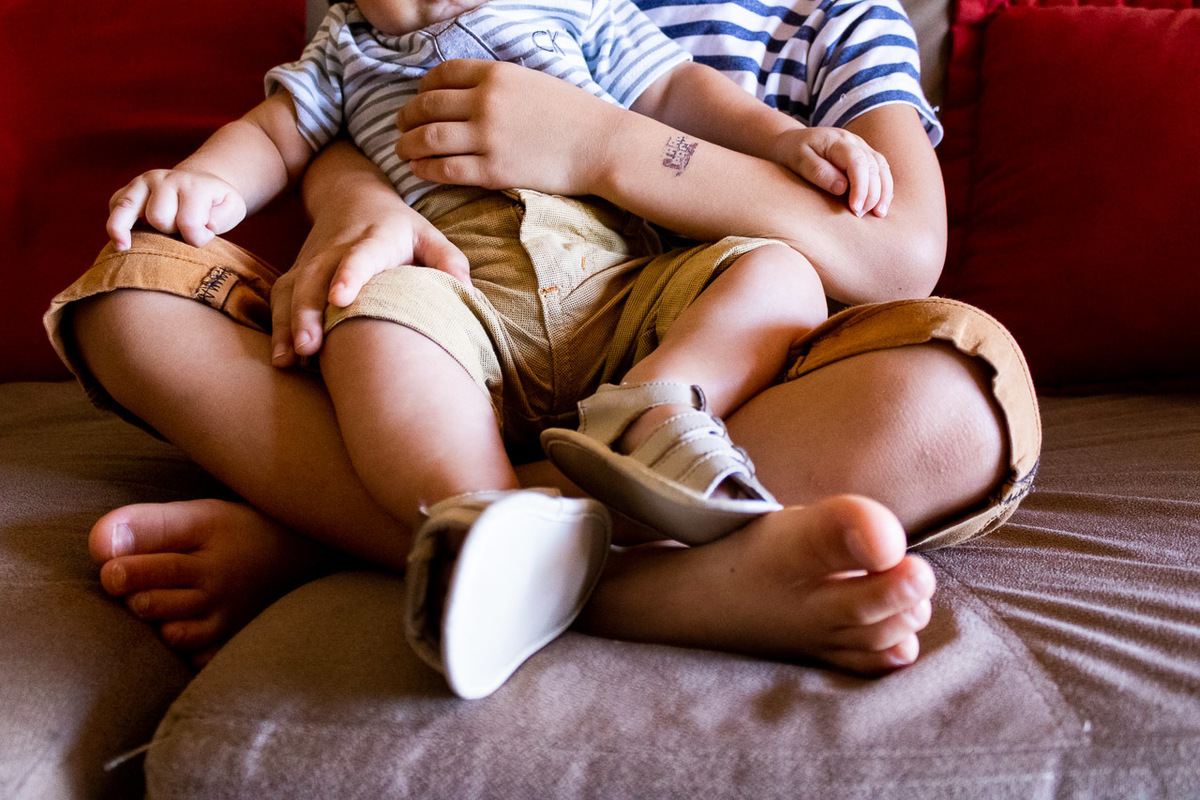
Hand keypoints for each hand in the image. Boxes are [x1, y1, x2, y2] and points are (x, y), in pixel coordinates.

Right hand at [107, 169, 246, 249]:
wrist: (200, 183)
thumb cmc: (216, 203)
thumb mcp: (232, 208)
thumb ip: (222, 218)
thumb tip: (202, 226)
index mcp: (192, 184)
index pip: (189, 223)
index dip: (198, 239)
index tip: (205, 237)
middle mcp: (164, 179)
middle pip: (158, 219)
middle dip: (170, 233)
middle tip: (180, 233)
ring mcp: (142, 182)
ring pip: (128, 210)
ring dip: (133, 231)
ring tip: (126, 248)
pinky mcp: (127, 190)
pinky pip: (114, 207)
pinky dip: (115, 224)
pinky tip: (122, 240)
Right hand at [269, 203, 467, 367]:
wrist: (351, 197)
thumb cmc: (399, 227)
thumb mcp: (429, 235)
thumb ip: (449, 261)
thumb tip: (468, 293)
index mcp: (374, 238)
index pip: (360, 256)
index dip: (349, 275)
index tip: (339, 299)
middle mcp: (336, 249)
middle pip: (316, 277)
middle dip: (308, 312)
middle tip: (308, 346)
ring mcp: (312, 261)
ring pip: (294, 289)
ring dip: (289, 324)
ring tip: (288, 359)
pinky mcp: (298, 273)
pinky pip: (282, 298)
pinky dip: (278, 326)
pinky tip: (282, 358)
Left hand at [396, 60, 621, 195]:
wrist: (602, 145)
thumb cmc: (574, 115)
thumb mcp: (533, 82)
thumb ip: (498, 86)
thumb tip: (468, 96)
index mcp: (496, 74)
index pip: (441, 75)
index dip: (422, 88)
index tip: (418, 100)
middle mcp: (486, 102)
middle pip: (427, 106)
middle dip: (406, 118)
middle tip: (400, 128)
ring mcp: (488, 137)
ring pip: (428, 139)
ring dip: (407, 145)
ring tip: (401, 151)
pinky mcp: (494, 171)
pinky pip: (446, 169)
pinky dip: (425, 169)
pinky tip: (418, 171)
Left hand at [774, 127, 893, 217]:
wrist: (792, 141)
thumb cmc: (792, 152)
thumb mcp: (798, 160)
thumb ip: (819, 172)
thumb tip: (842, 188)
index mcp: (837, 141)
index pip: (857, 162)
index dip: (860, 186)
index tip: (855, 208)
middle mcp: (854, 142)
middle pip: (873, 166)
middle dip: (872, 193)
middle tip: (860, 215)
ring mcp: (861, 147)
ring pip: (881, 168)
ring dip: (883, 191)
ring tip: (879, 213)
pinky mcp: (864, 156)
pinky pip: (880, 170)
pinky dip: (884, 187)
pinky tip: (881, 204)